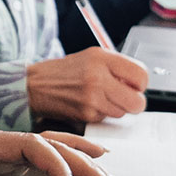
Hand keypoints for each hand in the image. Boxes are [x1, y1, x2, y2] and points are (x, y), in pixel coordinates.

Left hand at [0, 127, 123, 175]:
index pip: (29, 145)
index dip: (52, 162)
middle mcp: (3, 142)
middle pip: (52, 145)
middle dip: (83, 165)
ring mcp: (10, 149)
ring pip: (57, 148)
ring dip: (86, 163)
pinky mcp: (12, 160)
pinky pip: (51, 155)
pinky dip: (75, 158)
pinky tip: (96, 165)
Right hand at [26, 46, 147, 122]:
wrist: (35, 85)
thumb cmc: (64, 72)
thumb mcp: (92, 57)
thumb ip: (117, 67)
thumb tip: (139, 84)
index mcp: (101, 58)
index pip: (141, 75)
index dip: (140, 84)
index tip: (134, 85)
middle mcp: (98, 77)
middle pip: (137, 101)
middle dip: (134, 102)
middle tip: (125, 98)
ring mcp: (92, 98)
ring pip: (122, 113)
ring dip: (116, 108)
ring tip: (100, 98)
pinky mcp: (86, 115)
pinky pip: (106, 119)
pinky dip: (101, 114)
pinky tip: (88, 104)